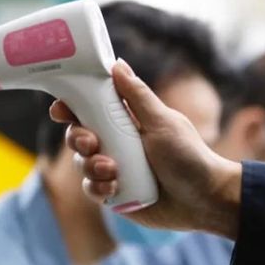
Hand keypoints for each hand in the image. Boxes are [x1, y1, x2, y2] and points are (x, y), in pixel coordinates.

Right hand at [50, 60, 242, 238]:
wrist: (204, 201)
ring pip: (82, 164)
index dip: (71, 106)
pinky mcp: (114, 194)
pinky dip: (98, 188)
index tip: (61, 109)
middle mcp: (116, 144)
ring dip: (91, 166)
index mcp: (125, 121)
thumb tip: (116, 64)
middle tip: (92, 143)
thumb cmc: (189, 157)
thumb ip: (138, 96)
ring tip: (112, 171)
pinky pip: (91, 189)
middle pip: (78, 135)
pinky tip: (114, 188)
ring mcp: (113, 170)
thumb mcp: (163, 122)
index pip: (90, 108)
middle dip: (78, 138)